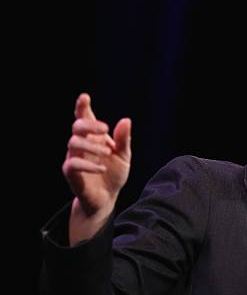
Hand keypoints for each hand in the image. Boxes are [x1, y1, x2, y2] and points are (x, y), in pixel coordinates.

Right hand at [62, 93, 130, 230]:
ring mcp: (75, 158)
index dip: (82, 107)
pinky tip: (102, 168)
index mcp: (94, 137)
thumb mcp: (124, 156)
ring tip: (107, 153)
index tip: (85, 97)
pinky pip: (72, 164)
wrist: (108, 198)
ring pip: (73, 143)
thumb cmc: (114, 174)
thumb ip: (124, 139)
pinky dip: (88, 164)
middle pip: (77, 127)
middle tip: (105, 130)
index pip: (85, 118)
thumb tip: (126, 120)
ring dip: (91, 146)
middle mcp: (82, 145)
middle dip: (89, 125)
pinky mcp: (71, 173)